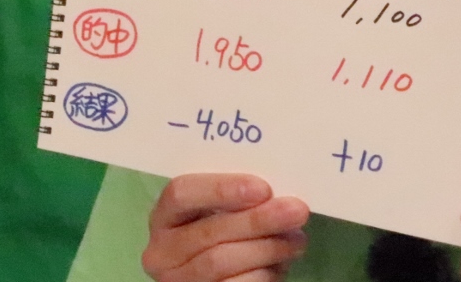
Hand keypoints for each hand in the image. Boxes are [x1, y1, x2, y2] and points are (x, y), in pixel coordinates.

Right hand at [143, 173, 309, 281]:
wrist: (225, 275)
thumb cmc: (227, 233)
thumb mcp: (225, 212)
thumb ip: (240, 199)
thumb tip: (276, 195)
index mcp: (165, 216)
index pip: (181, 193)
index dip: (221, 188)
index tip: (263, 188)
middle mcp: (163, 251)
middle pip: (209, 232)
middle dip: (258, 220)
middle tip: (296, 210)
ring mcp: (178, 280)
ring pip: (222, 261)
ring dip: (267, 248)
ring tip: (297, 240)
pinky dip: (263, 274)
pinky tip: (280, 265)